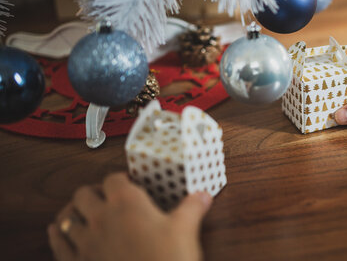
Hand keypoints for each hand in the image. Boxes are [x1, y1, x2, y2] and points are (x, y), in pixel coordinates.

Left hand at [48, 173, 211, 260]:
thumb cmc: (166, 260)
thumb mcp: (186, 230)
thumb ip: (192, 208)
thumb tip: (203, 196)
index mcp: (126, 203)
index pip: (114, 178)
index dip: (122, 179)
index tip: (130, 184)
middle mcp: (101, 218)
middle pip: (84, 193)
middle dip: (94, 192)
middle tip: (106, 197)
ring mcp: (85, 242)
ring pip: (67, 217)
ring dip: (75, 212)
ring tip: (84, 213)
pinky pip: (58, 244)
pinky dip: (58, 235)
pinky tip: (58, 231)